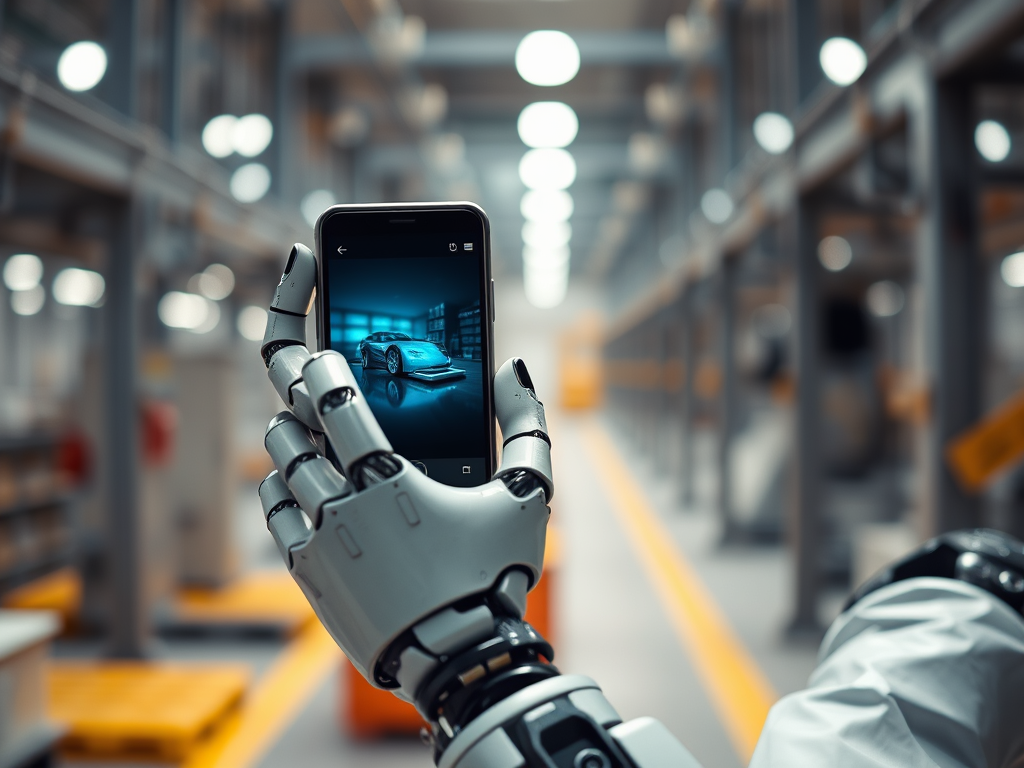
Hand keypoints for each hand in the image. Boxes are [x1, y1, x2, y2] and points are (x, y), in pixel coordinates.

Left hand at [256, 244, 555, 716]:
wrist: (459, 660)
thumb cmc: (495, 576)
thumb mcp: (529, 497)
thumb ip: (527, 424)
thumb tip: (512, 369)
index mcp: (387, 478)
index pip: (334, 398)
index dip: (326, 363)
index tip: (330, 347)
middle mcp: (340, 504)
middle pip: (293, 422)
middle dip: (295, 381)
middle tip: (300, 358)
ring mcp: (316, 539)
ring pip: (279, 463)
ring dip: (289, 430)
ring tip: (303, 414)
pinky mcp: (306, 571)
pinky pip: (274, 510)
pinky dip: (281, 482)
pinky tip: (297, 473)